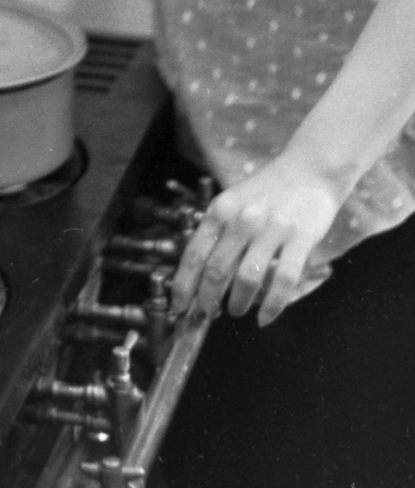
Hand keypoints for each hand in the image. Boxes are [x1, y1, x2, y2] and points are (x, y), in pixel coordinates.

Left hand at [169, 154, 341, 326]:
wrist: (309, 170)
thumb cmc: (267, 192)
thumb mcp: (233, 203)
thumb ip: (218, 233)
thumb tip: (199, 276)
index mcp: (220, 210)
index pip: (194, 254)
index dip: (184, 285)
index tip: (177, 308)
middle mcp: (241, 219)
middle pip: (216, 270)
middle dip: (207, 300)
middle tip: (206, 316)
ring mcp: (271, 228)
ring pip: (248, 278)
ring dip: (239, 302)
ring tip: (236, 311)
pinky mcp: (299, 238)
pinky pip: (284, 280)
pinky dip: (273, 305)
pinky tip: (266, 317)